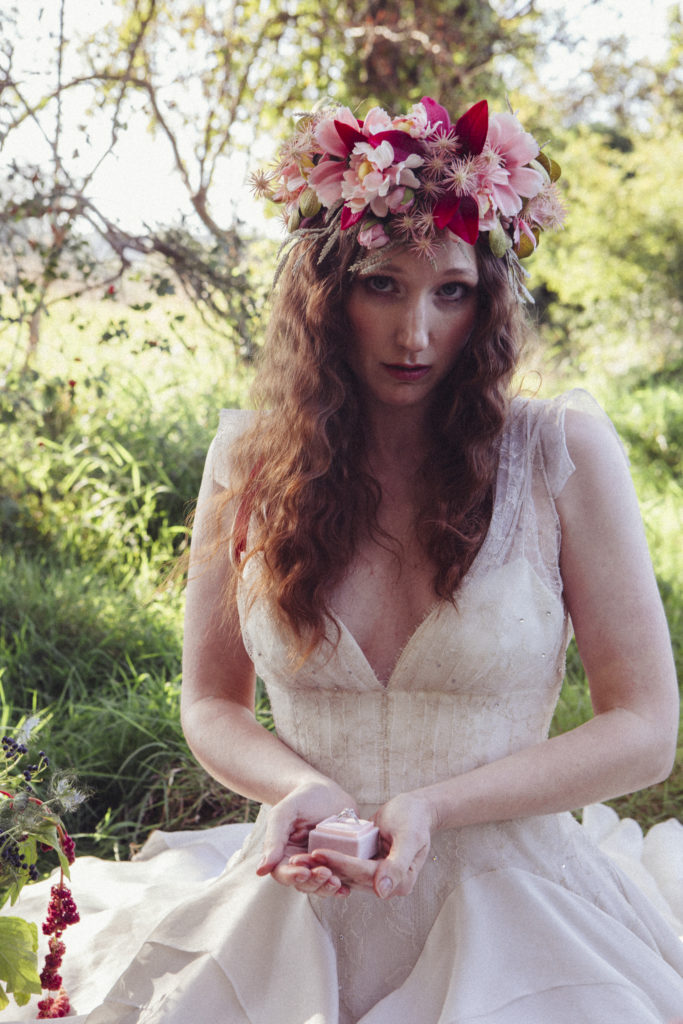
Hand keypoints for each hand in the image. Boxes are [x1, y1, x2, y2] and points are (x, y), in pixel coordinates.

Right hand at [256, 780, 356, 897]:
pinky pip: (336, 881)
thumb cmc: (301, 800)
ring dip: (326, 888)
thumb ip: (273, 840)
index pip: (283, 873)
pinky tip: (346, 889)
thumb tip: (260, 870)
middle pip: (302, 884)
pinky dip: (340, 889)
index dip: (292, 877)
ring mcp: (319, 866)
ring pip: (319, 886)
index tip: (303, 872)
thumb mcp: (283, 814)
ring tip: (336, 881)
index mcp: (283, 855)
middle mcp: (300, 865)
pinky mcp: (336, 865)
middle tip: (325, 873)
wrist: (327, 793)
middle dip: (313, 882)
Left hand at [309, 791, 434, 899]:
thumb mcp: (410, 837)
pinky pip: (345, 866)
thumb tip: (383, 892)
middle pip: (352, 877)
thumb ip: (398, 865)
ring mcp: (376, 877)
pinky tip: (310, 854)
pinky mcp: (366, 866)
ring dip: (323, 867)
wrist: (415, 809)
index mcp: (401, 881)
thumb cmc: (415, 819)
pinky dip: (330, 860)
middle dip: (325, 867)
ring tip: (300, 858)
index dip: (341, 864)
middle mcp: (387, 884)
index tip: (319, 853)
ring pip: (345, 874)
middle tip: (300, 858)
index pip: (364, 874)